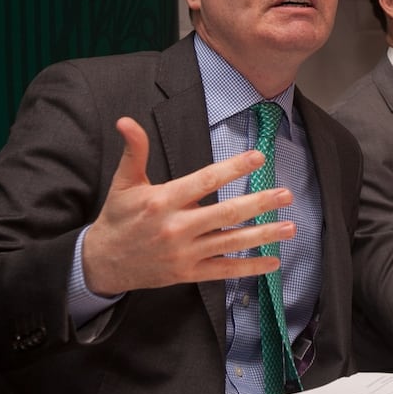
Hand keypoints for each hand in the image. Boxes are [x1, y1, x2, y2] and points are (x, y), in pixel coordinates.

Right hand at [82, 117, 295, 295]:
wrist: (102, 263)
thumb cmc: (118, 218)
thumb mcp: (123, 182)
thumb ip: (134, 151)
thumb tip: (126, 121)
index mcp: (163, 201)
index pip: (205, 180)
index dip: (233, 168)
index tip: (258, 157)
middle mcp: (177, 227)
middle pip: (226, 213)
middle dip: (259, 203)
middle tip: (286, 194)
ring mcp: (185, 253)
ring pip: (231, 242)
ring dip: (263, 235)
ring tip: (290, 227)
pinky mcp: (189, 273)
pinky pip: (224, 270)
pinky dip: (249, 268)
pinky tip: (272, 262)